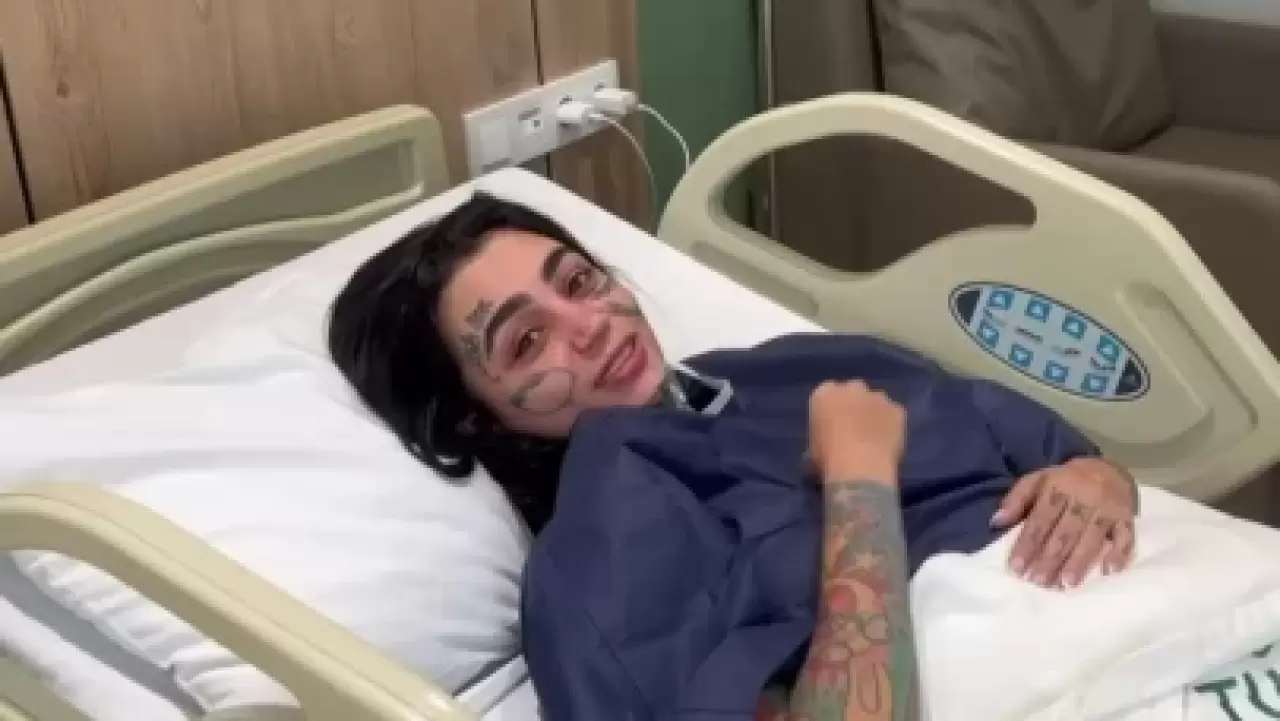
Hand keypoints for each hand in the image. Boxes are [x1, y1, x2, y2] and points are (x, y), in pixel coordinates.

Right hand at [807, 380, 905, 485]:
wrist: (859, 466)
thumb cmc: (827, 459)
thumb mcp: (812, 450)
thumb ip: (820, 438)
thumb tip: (824, 446)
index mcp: (824, 393)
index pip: (827, 393)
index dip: (831, 409)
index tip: (832, 424)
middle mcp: (851, 387)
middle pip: (853, 391)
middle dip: (854, 405)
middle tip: (854, 428)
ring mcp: (877, 396)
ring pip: (875, 401)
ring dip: (874, 413)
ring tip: (873, 437)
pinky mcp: (897, 409)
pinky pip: (893, 414)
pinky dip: (891, 424)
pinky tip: (887, 441)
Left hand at [993, 457, 1136, 588]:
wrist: (1107, 469)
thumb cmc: (1065, 480)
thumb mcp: (1037, 480)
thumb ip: (1016, 499)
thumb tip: (995, 522)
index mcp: (1058, 487)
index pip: (1040, 519)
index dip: (1028, 543)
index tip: (1016, 567)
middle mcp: (1083, 498)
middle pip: (1065, 532)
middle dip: (1050, 558)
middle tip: (1038, 582)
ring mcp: (1108, 509)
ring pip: (1092, 537)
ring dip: (1079, 561)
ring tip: (1066, 584)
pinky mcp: (1127, 518)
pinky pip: (1126, 537)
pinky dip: (1120, 554)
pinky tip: (1109, 572)